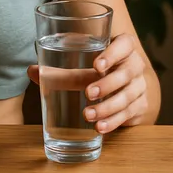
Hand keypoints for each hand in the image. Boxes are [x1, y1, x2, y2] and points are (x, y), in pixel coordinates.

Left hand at [27, 33, 147, 133]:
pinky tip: (99, 127)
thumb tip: (32, 71)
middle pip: (126, 74)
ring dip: (107, 108)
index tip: (96, 65)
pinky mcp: (139, 106)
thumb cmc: (96, 67)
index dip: (113, 54)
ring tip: (87, 115)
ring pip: (127, 97)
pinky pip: (128, 114)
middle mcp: (134, 66)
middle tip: (88, 93)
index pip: (125, 44)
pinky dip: (113, 122)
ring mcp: (139, 86)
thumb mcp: (82, 62)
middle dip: (107, 85)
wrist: (123, 83)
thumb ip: (59, 67)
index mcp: (123, 47)